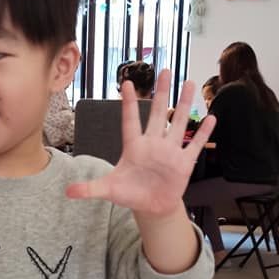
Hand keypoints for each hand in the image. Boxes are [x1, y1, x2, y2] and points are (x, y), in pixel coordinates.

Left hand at [66, 70, 214, 216]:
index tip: (127, 84)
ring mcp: (170, 152)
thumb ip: (90, 189)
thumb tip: (68, 192)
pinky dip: (203, 133)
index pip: (130, 121)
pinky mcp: (183, 163)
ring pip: (178, 123)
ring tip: (189, 83)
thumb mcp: (108, 190)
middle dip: (162, 93)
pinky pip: (195, 144)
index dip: (129, 104)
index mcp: (134, 147)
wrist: (151, 207)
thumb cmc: (130, 194)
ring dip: (184, 104)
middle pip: (158, 113)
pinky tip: (210, 117)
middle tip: (165, 70)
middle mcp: (153, 144)